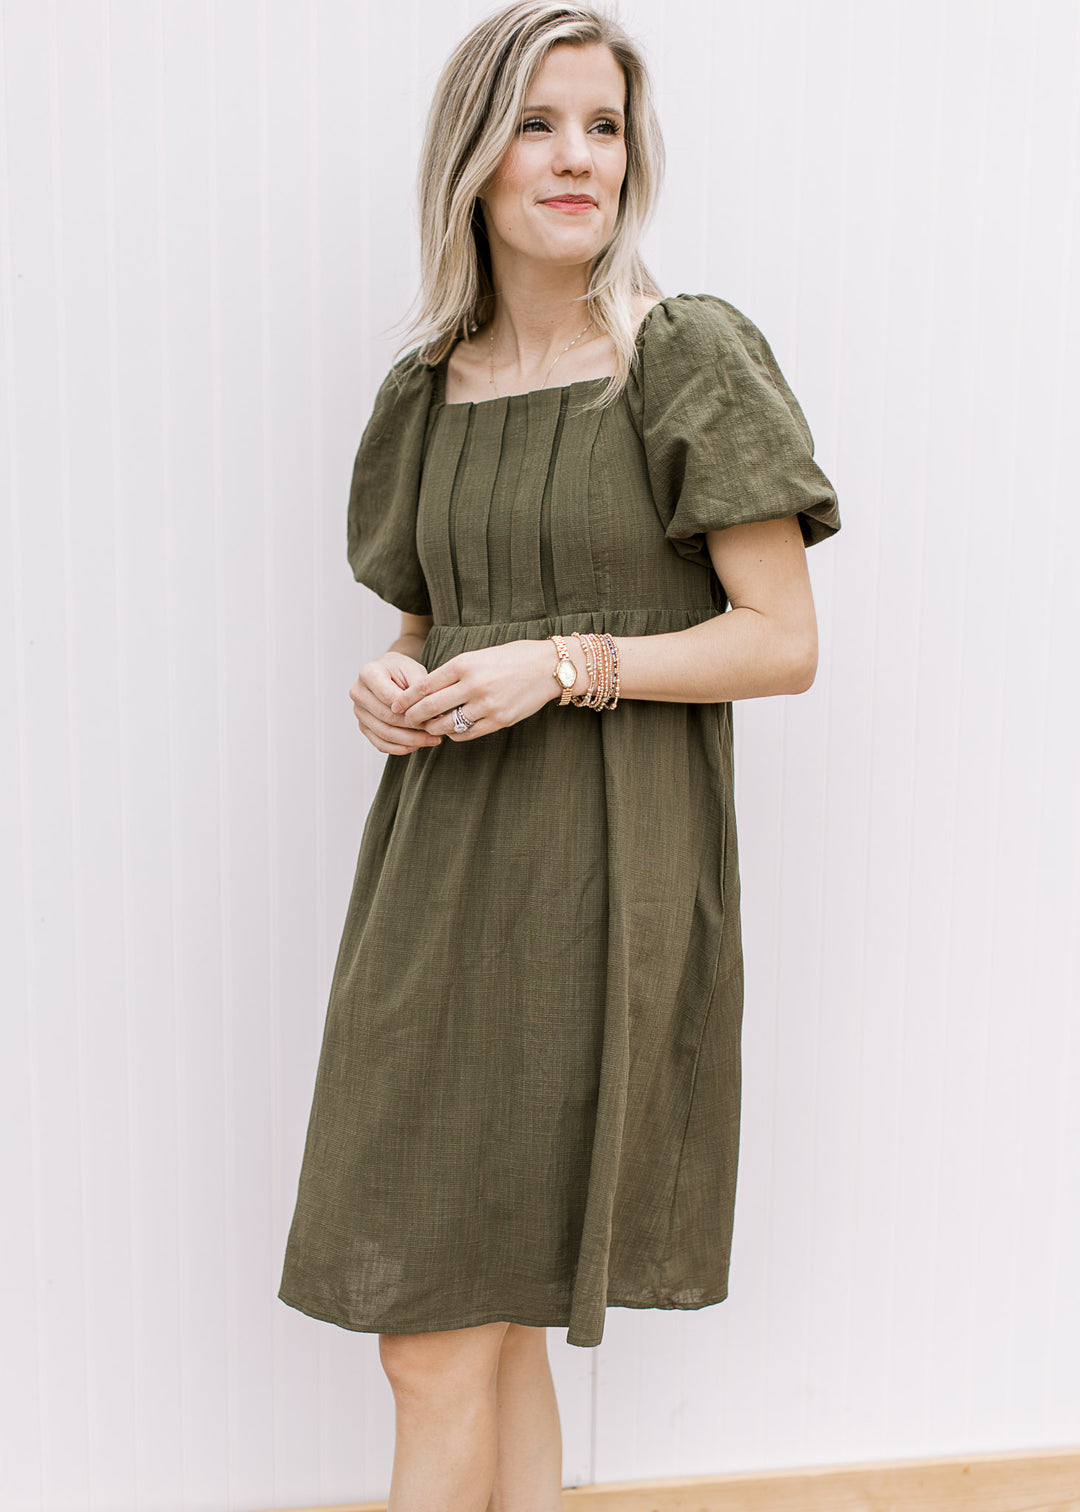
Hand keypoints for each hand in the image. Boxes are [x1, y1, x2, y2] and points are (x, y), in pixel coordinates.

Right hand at [349, 651, 445, 754]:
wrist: (390, 673)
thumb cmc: (402, 670)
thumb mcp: (414, 670)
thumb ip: (419, 688)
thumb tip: (431, 712)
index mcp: (368, 673)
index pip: (388, 696)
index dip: (410, 708)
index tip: (432, 714)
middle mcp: (358, 693)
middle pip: (386, 716)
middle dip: (413, 726)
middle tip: (436, 730)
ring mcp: (359, 712)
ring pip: (384, 733)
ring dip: (411, 740)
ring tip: (432, 740)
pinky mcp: (363, 726)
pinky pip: (380, 743)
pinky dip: (400, 748)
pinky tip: (417, 745)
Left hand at [388, 638, 561, 741]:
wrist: (549, 667)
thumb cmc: (512, 658)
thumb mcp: (479, 655)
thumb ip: (455, 671)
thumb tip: (428, 689)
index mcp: (465, 663)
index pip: (425, 685)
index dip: (406, 698)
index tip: (396, 704)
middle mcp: (474, 685)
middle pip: (431, 707)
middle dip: (413, 716)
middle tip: (405, 720)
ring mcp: (487, 705)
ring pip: (447, 724)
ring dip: (433, 728)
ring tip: (429, 727)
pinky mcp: (499, 720)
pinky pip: (467, 733)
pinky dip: (455, 734)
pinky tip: (451, 730)